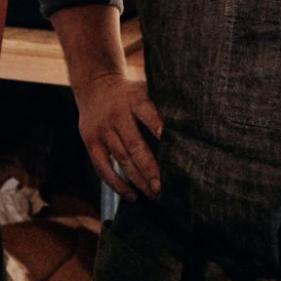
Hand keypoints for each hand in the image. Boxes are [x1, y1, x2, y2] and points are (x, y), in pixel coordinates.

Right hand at [74, 71, 162, 200]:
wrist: (94, 84)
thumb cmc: (129, 93)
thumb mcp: (145, 90)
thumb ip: (161, 107)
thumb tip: (190, 129)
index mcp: (134, 99)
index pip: (148, 114)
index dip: (159, 129)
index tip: (175, 146)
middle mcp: (116, 115)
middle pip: (134, 145)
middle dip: (150, 168)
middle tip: (164, 187)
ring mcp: (102, 130)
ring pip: (121, 159)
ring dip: (138, 180)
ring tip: (154, 194)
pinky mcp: (91, 142)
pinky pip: (103, 168)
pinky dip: (117, 184)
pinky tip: (132, 195)